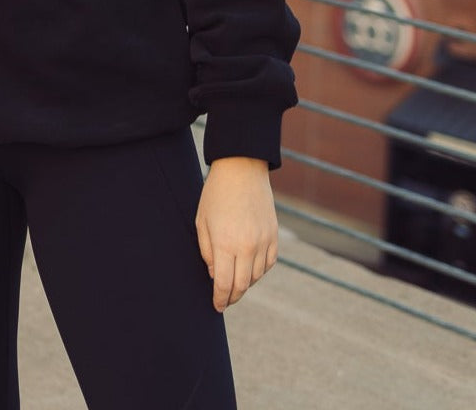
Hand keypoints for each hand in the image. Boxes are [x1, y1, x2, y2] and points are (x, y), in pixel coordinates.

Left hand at [195, 157, 278, 311]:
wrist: (242, 170)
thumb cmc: (216, 194)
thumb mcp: (201, 221)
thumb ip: (206, 251)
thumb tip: (214, 274)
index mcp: (225, 243)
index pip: (224, 284)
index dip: (220, 299)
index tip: (216, 306)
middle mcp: (247, 246)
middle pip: (242, 286)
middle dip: (232, 297)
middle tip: (224, 302)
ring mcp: (263, 242)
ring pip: (256, 277)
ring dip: (245, 284)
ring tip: (234, 284)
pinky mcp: (274, 236)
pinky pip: (268, 264)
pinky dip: (259, 271)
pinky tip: (249, 270)